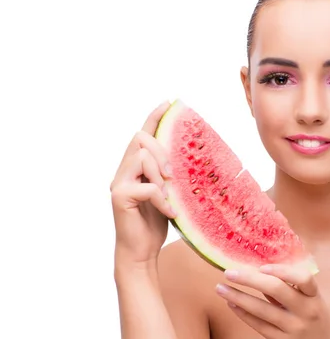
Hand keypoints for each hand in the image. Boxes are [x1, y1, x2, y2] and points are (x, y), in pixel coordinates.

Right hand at [110, 101, 176, 269]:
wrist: (141, 252)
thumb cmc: (154, 223)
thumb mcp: (167, 192)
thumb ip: (168, 174)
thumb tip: (185, 157)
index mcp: (134, 168)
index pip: (142, 135)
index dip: (154, 117)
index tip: (168, 102)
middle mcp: (122, 172)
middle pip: (140, 139)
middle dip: (161, 151)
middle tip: (173, 174)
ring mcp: (119, 184)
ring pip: (142, 157)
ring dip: (162, 174)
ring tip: (170, 194)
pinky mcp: (120, 198)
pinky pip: (148, 187)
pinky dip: (163, 199)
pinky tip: (171, 212)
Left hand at [216, 265, 329, 338]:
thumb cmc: (315, 317)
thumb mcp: (310, 300)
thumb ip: (291, 287)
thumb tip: (260, 269)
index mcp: (314, 297)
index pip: (303, 279)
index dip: (282, 271)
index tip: (262, 266)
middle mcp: (305, 311)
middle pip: (277, 290)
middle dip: (250, 279)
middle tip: (229, 272)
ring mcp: (293, 328)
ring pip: (262, 310)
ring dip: (238, 297)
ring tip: (220, 288)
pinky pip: (259, 326)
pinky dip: (243, 314)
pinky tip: (232, 304)